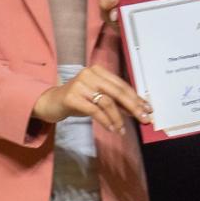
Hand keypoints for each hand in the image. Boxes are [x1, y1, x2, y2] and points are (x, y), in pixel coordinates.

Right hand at [33, 63, 151, 133]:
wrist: (51, 102)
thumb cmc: (78, 99)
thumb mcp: (97, 96)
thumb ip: (115, 100)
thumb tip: (137, 109)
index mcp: (98, 70)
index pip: (122, 85)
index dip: (136, 98)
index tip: (148, 109)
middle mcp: (90, 74)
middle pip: (118, 92)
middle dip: (133, 107)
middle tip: (144, 119)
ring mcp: (80, 84)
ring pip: (107, 102)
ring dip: (118, 118)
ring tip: (123, 130)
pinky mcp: (72, 97)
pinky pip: (94, 110)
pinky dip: (106, 121)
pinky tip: (112, 129)